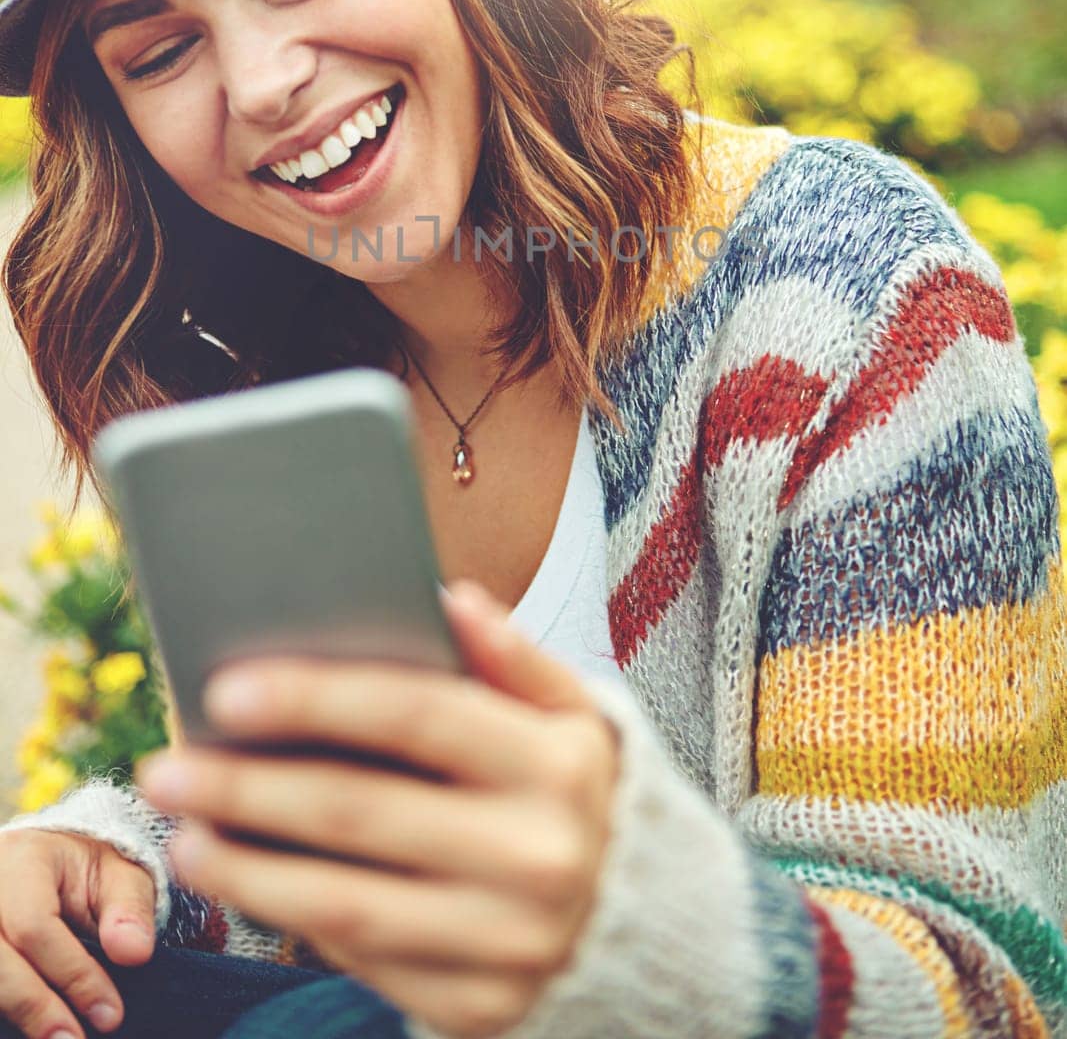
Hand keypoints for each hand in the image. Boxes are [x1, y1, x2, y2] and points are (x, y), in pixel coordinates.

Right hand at [0, 828, 155, 1038]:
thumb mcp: (119, 872)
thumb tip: (134, 953)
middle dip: (35, 1007)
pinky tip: (30, 1029)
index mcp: (23, 860)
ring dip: (17, 1013)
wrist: (52, 862)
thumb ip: (129, 908)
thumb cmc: (88, 869)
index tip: (110, 1014)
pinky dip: (5, 1008)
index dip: (72, 975)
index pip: (35, 925)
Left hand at [135, 580, 620, 1038]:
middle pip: (359, 812)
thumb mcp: (571, 712)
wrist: (641, 919)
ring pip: (345, 903)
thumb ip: (512, 657)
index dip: (316, 697)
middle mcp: (536, 856)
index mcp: (555, 763)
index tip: (224, 689)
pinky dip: (298, 921)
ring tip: (183, 836)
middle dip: (247, 788)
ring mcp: (509, 943)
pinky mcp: (481, 1006)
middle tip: (165, 767)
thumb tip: (451, 597)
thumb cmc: (573, 788)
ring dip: (247, 869)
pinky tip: (251, 886)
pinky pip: (367, 962)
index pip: (417, 714)